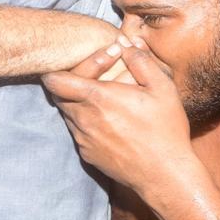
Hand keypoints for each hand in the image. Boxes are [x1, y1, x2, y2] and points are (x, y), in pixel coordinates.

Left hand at [42, 40, 196, 192]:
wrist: (164, 174)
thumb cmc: (165, 129)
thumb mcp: (162, 88)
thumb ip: (141, 61)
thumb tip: (126, 44)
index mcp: (98, 98)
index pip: (55, 80)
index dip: (59, 69)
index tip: (79, 65)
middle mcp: (83, 119)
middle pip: (58, 96)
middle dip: (70, 83)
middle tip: (96, 79)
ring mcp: (83, 139)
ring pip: (67, 114)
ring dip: (78, 104)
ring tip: (104, 100)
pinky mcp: (87, 155)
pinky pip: (78, 132)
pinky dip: (86, 123)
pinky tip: (110, 123)